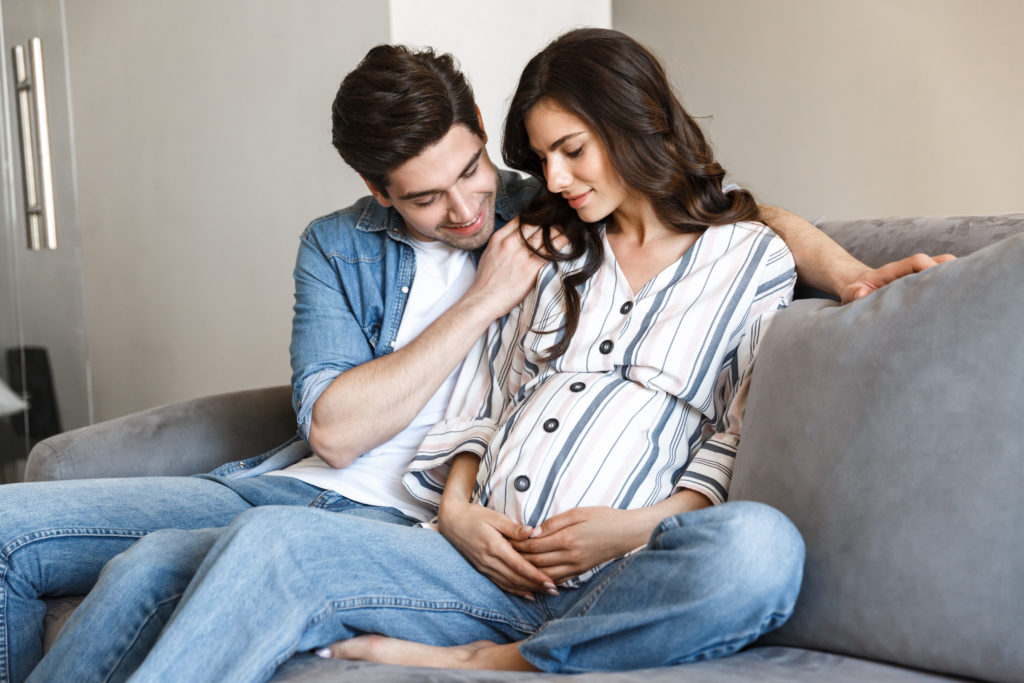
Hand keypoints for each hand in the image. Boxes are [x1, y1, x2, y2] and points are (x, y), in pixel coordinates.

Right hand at [437, 498, 554, 598]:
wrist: (451, 522)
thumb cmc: (474, 516)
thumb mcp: (495, 517)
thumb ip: (514, 528)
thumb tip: (533, 533)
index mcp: (494, 546)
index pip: (519, 566)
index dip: (536, 576)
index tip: (550, 582)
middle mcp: (488, 561)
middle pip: (516, 578)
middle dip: (536, 586)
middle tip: (554, 591)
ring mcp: (484, 567)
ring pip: (509, 584)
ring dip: (527, 590)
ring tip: (545, 593)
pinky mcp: (482, 569)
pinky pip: (500, 584)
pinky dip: (514, 590)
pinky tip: (527, 594)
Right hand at [468, 219, 567, 318]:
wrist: (484, 299)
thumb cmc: (486, 280)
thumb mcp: (489, 253)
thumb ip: (502, 242)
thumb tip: (516, 235)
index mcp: (499, 238)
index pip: (521, 219)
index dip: (536, 216)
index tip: (545, 215)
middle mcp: (510, 243)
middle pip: (535, 225)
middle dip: (549, 220)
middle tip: (562, 218)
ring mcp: (521, 255)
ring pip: (544, 236)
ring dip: (558, 230)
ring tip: (569, 226)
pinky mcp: (531, 268)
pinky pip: (549, 252)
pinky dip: (560, 244)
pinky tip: (568, 239)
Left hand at [510, 507, 644, 584]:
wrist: (628, 534)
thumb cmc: (603, 518)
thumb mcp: (578, 512)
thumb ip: (554, 522)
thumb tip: (533, 531)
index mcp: (567, 539)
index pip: (533, 545)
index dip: (517, 544)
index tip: (504, 539)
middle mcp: (569, 556)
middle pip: (535, 561)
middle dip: (517, 558)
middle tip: (502, 553)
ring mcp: (575, 567)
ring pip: (544, 574)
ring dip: (527, 572)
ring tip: (512, 566)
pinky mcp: (580, 572)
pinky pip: (557, 580)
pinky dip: (542, 580)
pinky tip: (532, 577)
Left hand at [841, 253, 955, 303]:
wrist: (860, 287)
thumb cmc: (857, 291)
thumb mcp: (851, 293)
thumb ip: (854, 293)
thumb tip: (861, 294)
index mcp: (894, 271)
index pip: (917, 261)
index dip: (929, 266)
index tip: (938, 279)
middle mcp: (912, 270)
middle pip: (941, 261)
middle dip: (954, 270)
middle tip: (966, 289)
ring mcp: (921, 276)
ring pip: (948, 269)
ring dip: (959, 278)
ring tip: (969, 298)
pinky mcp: (927, 283)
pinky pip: (946, 280)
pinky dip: (957, 286)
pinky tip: (965, 303)